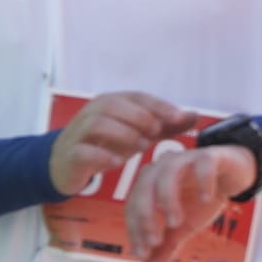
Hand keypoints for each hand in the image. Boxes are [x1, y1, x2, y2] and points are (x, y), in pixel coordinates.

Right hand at [48, 91, 195, 197]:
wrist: (67, 165)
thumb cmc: (106, 145)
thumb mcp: (139, 134)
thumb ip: (166, 125)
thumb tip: (195, 115)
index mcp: (112, 102)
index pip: (137, 96)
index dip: (158, 105)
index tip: (178, 117)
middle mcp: (93, 111)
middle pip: (115, 104)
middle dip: (139, 117)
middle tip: (156, 132)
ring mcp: (79, 131)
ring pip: (97, 123)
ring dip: (122, 133)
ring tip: (140, 146)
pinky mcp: (70, 153)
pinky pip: (83, 150)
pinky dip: (101, 154)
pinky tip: (117, 162)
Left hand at [124, 144, 256, 261]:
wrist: (234, 175)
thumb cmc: (202, 197)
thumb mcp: (184, 225)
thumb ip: (166, 245)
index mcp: (151, 182)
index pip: (134, 206)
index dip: (135, 231)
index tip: (143, 254)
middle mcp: (163, 166)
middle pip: (144, 187)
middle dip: (145, 217)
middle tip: (155, 242)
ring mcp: (186, 158)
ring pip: (168, 173)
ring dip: (167, 200)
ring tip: (176, 224)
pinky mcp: (210, 155)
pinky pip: (202, 164)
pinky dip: (202, 182)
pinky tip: (205, 199)